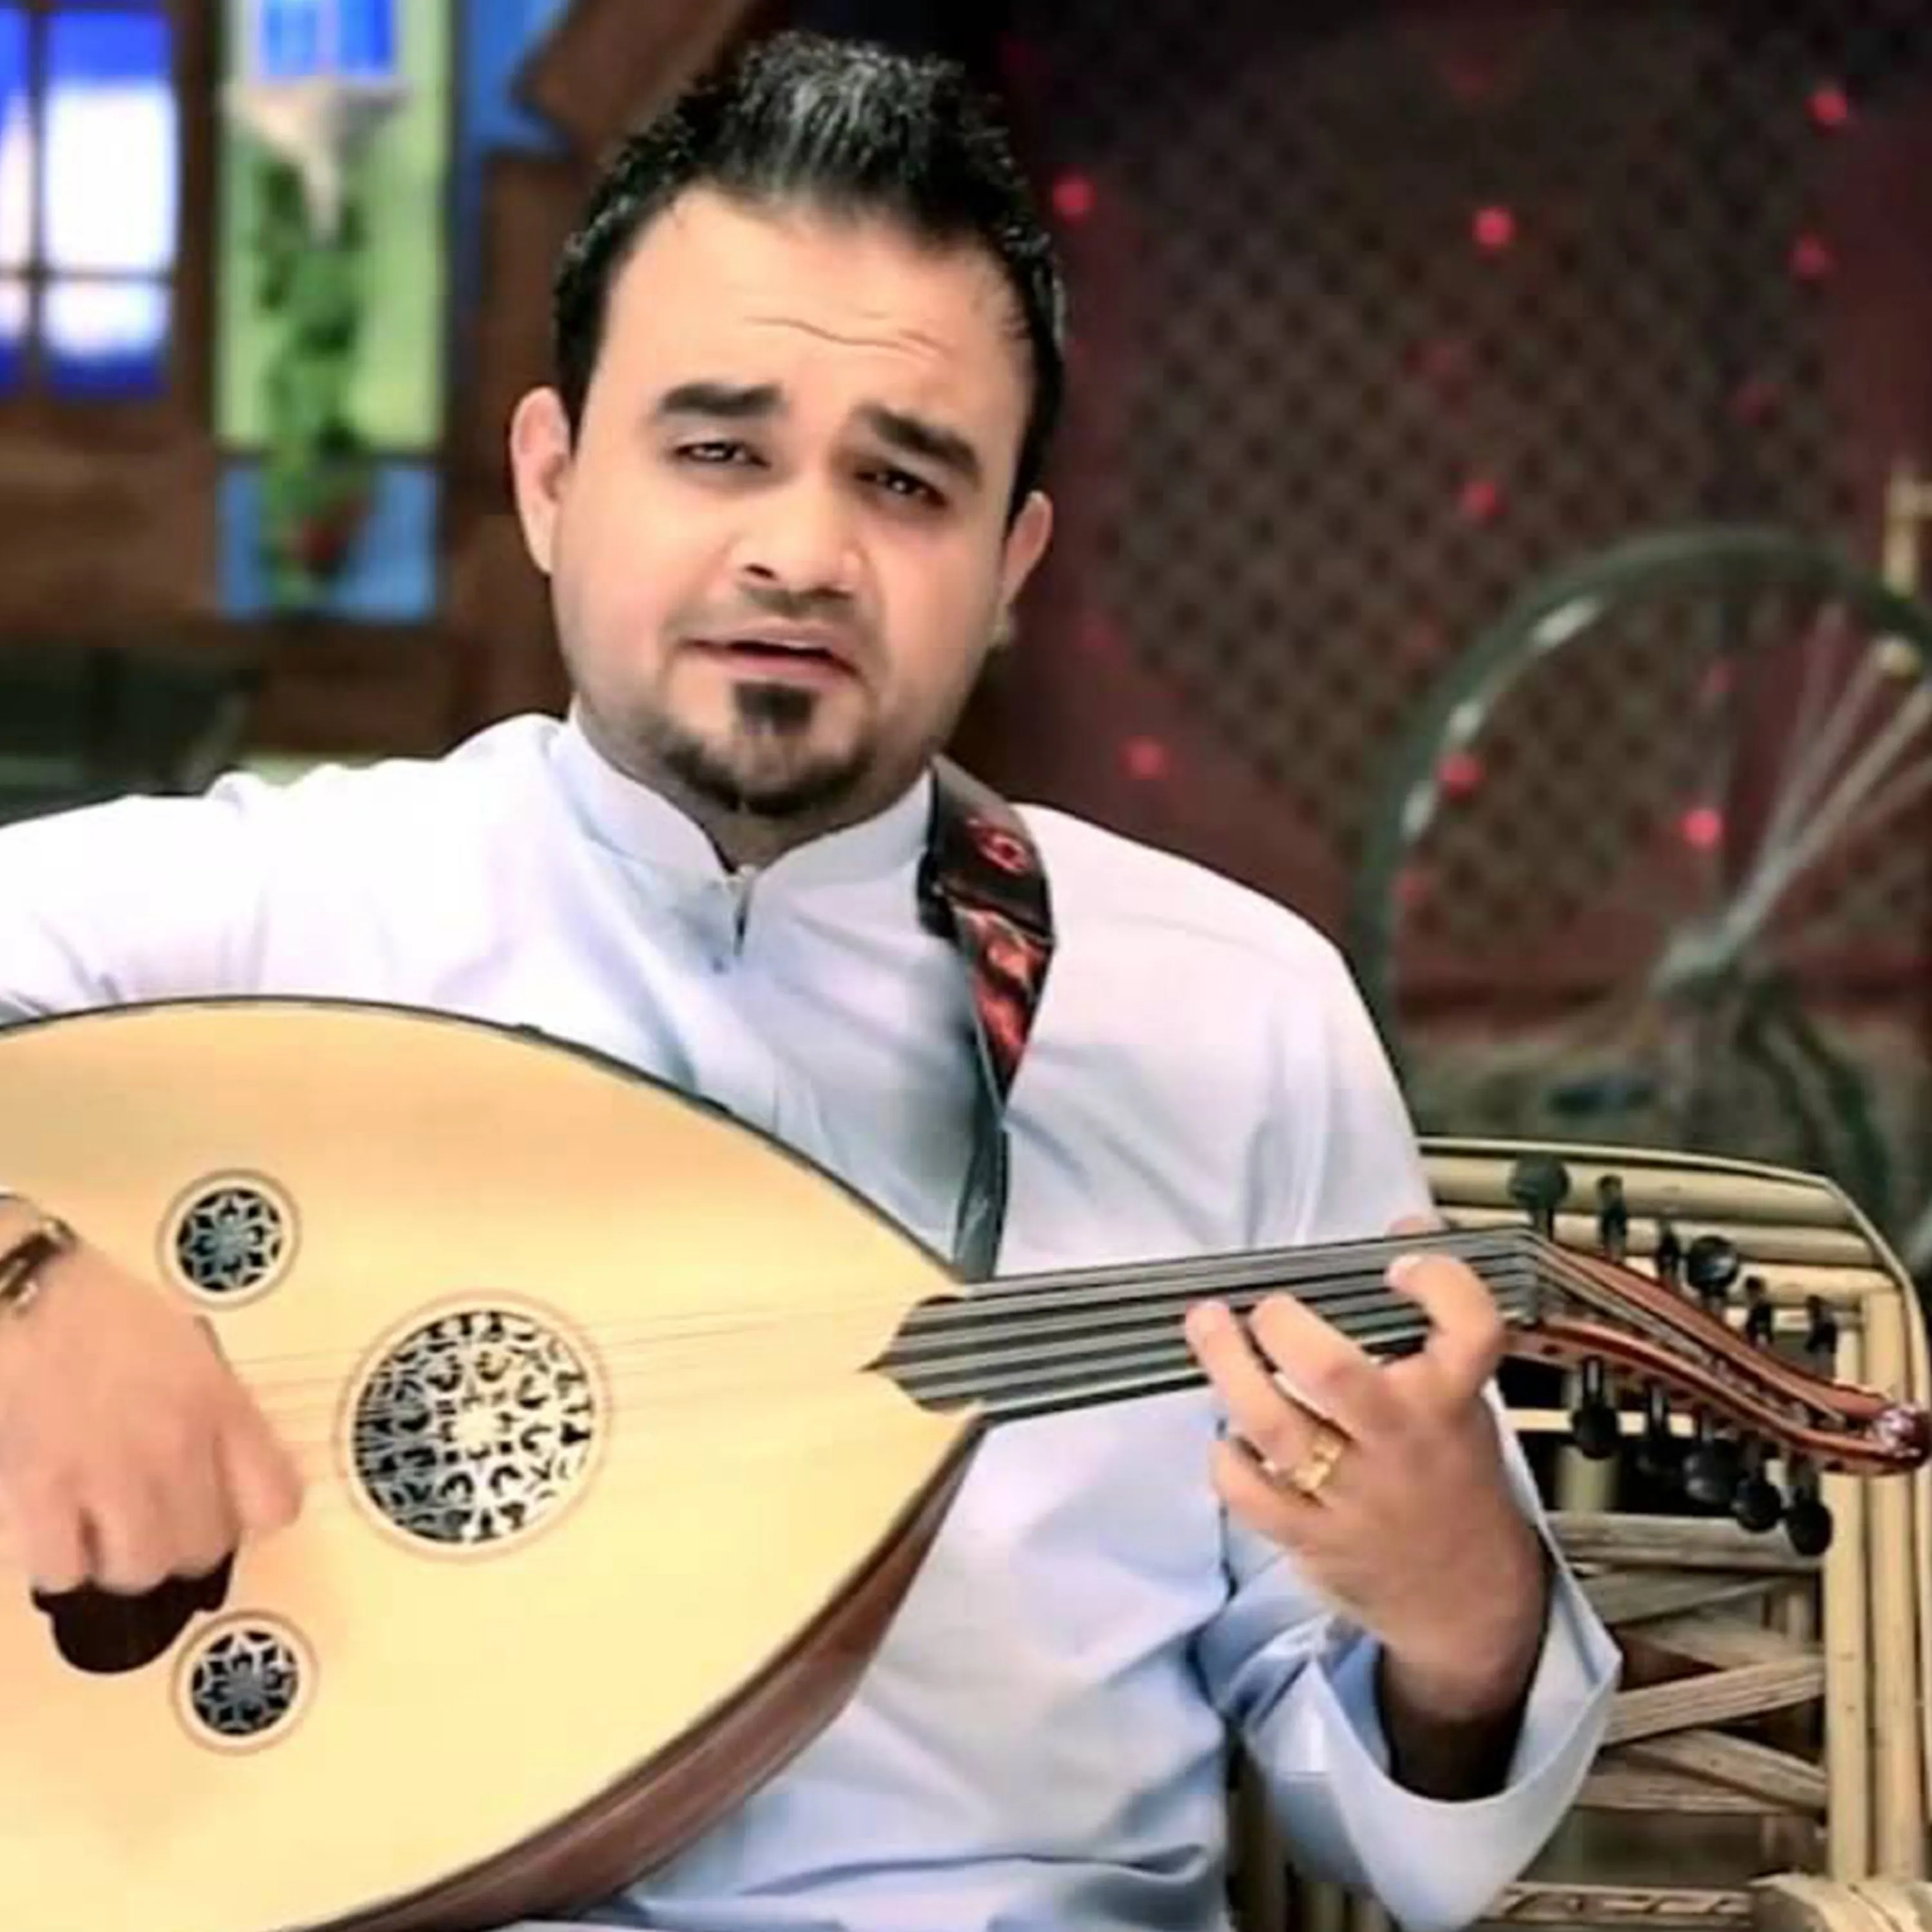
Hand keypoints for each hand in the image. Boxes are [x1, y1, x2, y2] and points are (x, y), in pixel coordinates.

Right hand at [0, 1203, 302, 1594]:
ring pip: (139, 1568)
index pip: (275, 1501)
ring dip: (121, 1558)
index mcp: (219, 1403)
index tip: (231, 1510)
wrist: (21, 1294)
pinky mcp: (39, 1492)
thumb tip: (227, 1465)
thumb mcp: (187, 1346)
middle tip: (156, 1523)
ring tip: (102, 1531)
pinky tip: (54, 1529)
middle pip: (204, 1548)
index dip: (252, 1515)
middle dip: (180, 1543)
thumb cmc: (97, 1309)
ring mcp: (107, 1474)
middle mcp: (175, 1446)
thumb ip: (215, 1406)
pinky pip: (64, 1567)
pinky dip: (59, 1559)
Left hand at [1183, 1225, 1546, 1719]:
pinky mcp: (1313, 1539)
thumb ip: (1432, 1321)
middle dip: (1285, 1325)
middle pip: (1337, 1374)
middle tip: (1266, 1306)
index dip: (1437, 1280)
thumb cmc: (1452, 1476)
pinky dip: (1227, 1456)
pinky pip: (1250, 1493)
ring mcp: (1356, 1496)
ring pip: (1276, 1428)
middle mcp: (1404, 1446)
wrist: (1468, 1598)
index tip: (1399, 1264)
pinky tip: (1229, 1434)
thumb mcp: (1463, 1397)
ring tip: (1209, 1327)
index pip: (1469, 1328)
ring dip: (1229, 1369)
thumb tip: (1401, 1228)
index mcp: (1453, 1402)